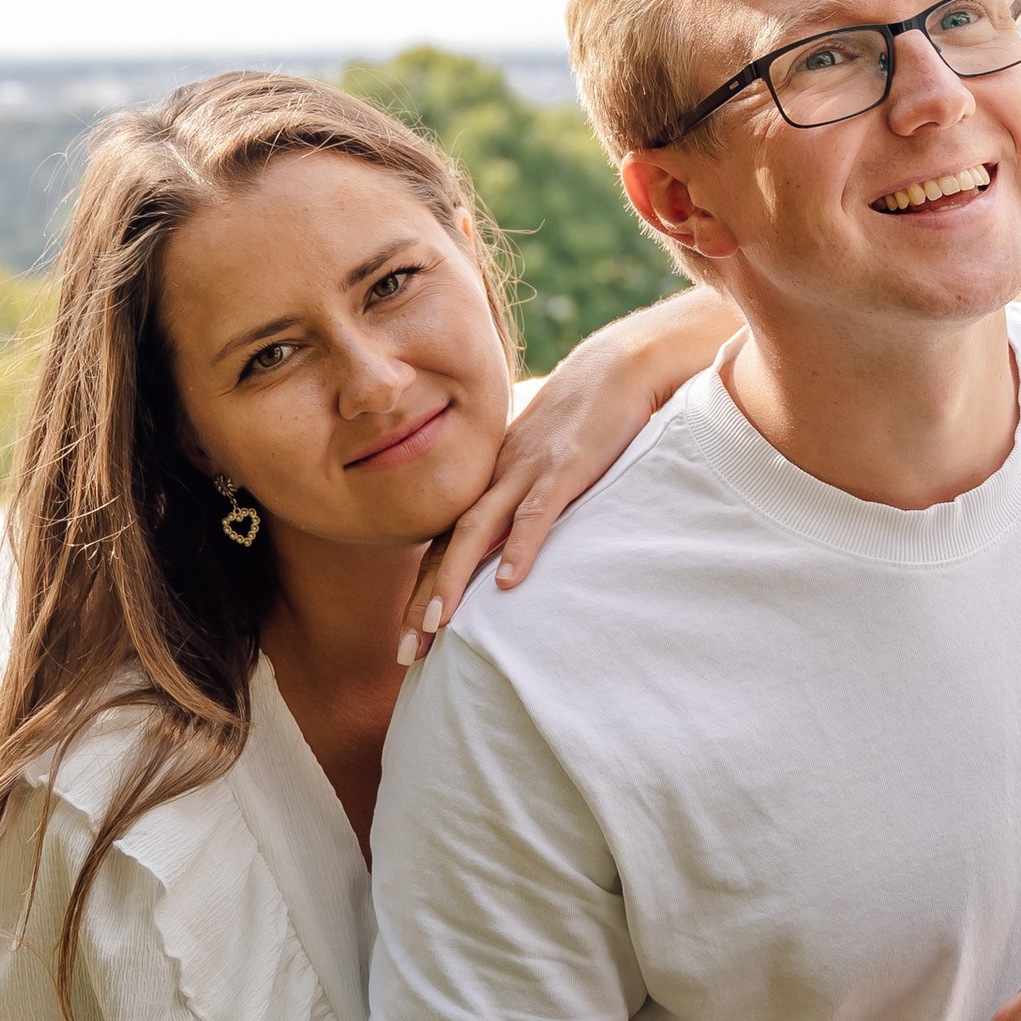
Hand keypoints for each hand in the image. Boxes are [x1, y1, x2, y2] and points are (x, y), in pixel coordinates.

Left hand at [400, 293, 722, 661]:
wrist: (616, 366)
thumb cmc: (582, 420)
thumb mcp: (543, 464)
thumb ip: (524, 503)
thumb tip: (513, 553)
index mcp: (491, 482)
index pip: (446, 543)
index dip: (422, 590)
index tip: (407, 640)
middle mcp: (498, 480)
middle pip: (448, 545)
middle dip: (423, 600)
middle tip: (404, 654)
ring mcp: (528, 472)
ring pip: (478, 531)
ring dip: (452, 580)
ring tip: (436, 627)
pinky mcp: (566, 466)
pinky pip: (538, 512)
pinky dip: (520, 547)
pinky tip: (507, 583)